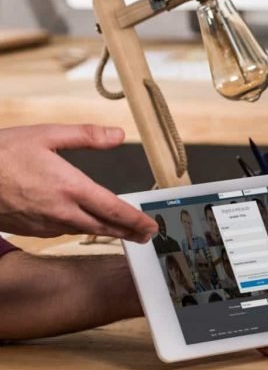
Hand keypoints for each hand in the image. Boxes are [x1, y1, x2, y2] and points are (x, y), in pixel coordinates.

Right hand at [0, 124, 157, 240]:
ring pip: (82, 230)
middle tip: (146, 235)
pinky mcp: (29, 229)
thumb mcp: (46, 135)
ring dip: (104, 230)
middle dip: (128, 231)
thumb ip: (86, 136)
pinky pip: (62, 230)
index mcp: (70, 187)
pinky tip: (84, 222)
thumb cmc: (2, 154)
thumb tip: (118, 135)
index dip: (135, 220)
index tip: (151, 226)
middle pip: (102, 226)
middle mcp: (60, 211)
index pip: (113, 209)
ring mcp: (44, 224)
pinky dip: (79, 227)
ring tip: (123, 230)